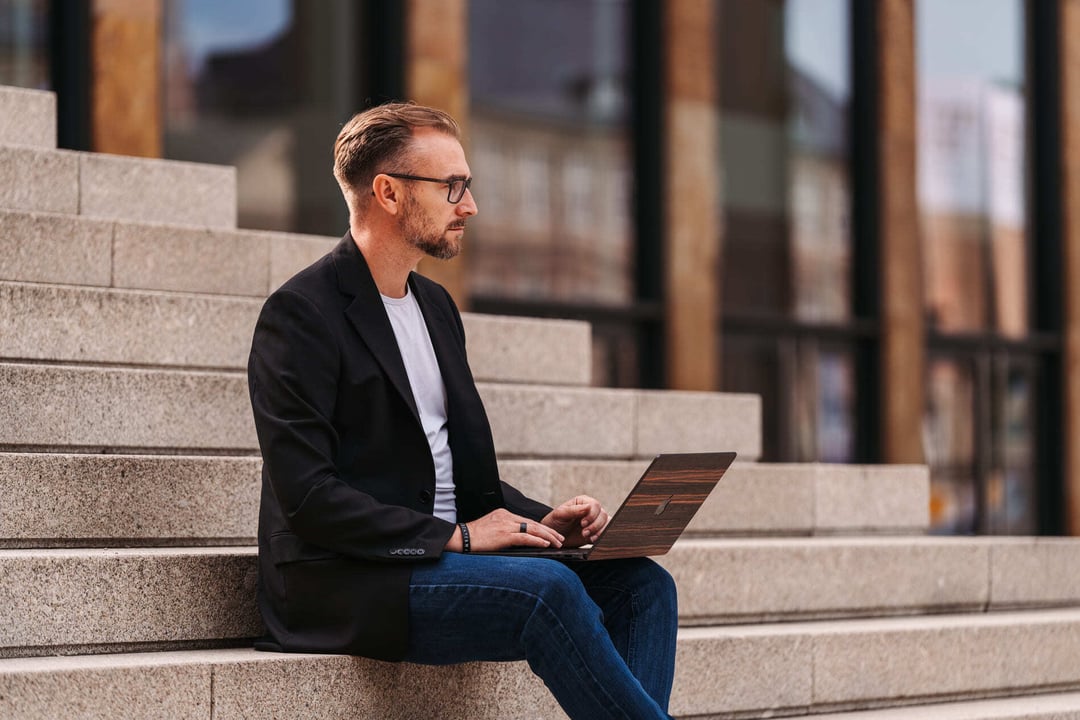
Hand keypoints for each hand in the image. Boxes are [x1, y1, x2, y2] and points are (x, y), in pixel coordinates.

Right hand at [447, 508, 564, 551]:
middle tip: (561, 538)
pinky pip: (525, 537)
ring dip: (548, 536)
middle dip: (549, 531)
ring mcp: (505, 525)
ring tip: (559, 542)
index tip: (552, 534)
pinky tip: (546, 544)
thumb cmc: (474, 538)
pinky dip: (537, 540)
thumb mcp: (491, 529)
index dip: (542, 528)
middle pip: (534, 523)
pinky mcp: (504, 535)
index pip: (528, 521)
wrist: (460, 538)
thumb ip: (505, 531)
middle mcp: (506, 517)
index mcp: (504, 514)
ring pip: (533, 529)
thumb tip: (520, 540)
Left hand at [541, 495, 608, 547]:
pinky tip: (593, 540)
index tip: (583, 523)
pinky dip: (601, 536)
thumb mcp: (560, 514)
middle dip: (595, 525)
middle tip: (584, 533)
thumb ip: (573, 510)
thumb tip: (588, 506)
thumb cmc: (554, 522)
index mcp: (583, 502)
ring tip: (588, 537)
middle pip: (603, 515)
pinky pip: (605, 532)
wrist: (553, 537)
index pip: (595, 505)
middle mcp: (591, 510)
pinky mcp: (596, 532)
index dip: (591, 515)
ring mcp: (594, 521)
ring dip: (599, 531)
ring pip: (606, 523)